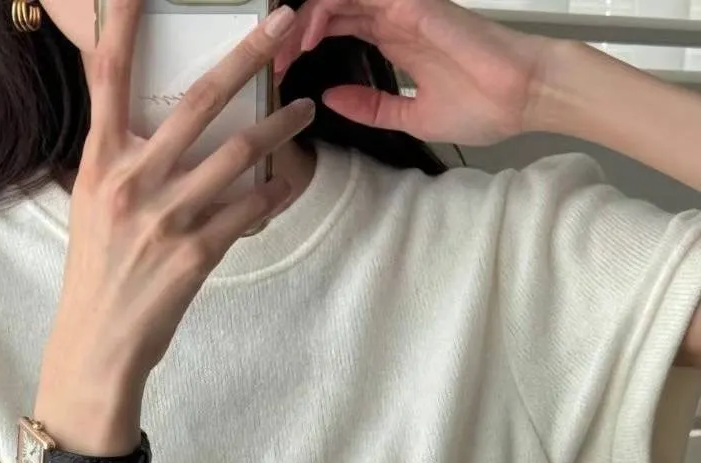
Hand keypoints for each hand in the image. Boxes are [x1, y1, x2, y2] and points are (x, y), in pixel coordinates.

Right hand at [43, 0, 316, 393]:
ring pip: (240, 151)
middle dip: (247, 55)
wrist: (98, 345)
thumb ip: (120, 159)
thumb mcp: (92, 205)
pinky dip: (274, 191)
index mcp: (100, 161)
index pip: (108, 76)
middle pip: (199, 99)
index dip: (123, 22)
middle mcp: (132, 180)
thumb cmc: (97, 275)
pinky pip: (249, 208)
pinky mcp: (196, 252)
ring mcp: (166, 216)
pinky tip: (288, 180)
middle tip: (281, 24)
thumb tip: (149, 122)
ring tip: (306, 111)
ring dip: (282, 125)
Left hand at [273, 0, 551, 146]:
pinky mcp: (412, 5)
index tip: (284, 74)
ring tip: (285, 51)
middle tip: (274, 63)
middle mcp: (397, 18)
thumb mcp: (410, 117)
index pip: (339, 27)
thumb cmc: (485, 105)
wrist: (522, 97)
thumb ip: (371, 107)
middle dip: (295, 34)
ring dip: (305, 20)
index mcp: (397, 40)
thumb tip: (331, 101)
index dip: (306, 43)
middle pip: (332, 9)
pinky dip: (327, 9)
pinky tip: (309, 35)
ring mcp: (404, 8)